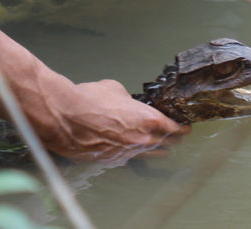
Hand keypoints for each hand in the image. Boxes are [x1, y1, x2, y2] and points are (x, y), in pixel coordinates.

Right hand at [36, 79, 187, 165]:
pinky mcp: (112, 161)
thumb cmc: (90, 100)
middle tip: (176, 134)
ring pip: (150, 155)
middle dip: (173, 138)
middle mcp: (142, 141)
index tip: (186, 125)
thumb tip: (129, 104)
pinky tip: (131, 149)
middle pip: (167, 144)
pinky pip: (128, 158)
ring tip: (163, 148)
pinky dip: (132, 153)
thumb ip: (129, 100)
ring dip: (158, 150)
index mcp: (148, 121)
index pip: (175, 128)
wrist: (65, 118)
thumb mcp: (116, 89)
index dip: (182, 126)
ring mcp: (127, 154)